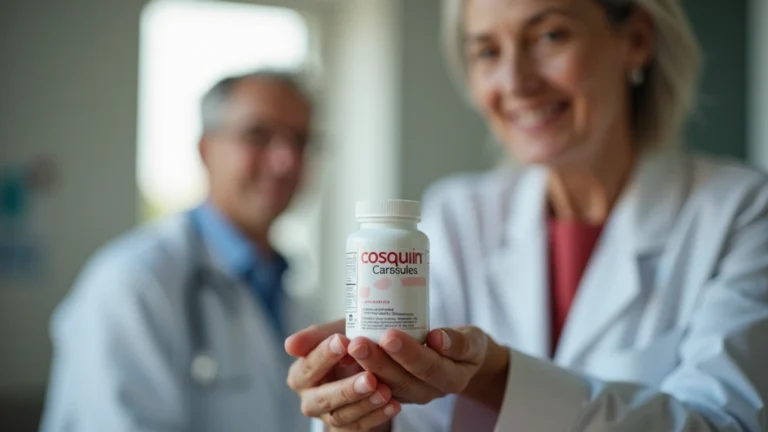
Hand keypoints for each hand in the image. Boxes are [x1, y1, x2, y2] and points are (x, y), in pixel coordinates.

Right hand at [285, 321, 400, 430]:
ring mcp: (327, 416)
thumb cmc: (346, 345)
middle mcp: (310, 398)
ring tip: (385, 391)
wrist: (364, 365)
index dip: (324, 355)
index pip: (307, 367)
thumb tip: (289, 345)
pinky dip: (377, 416)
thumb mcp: (334, 333)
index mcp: (300, 374)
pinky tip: (393, 404)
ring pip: (342, 415)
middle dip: (347, 389)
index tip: (344, 341)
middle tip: (370, 377)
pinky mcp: (346, 428)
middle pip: (323, 398)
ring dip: (365, 404)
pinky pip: (360, 426)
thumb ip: (316, 336)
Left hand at [347, 327, 509, 408]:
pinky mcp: (394, 391)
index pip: (429, 367)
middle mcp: (429, 392)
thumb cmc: (464, 345)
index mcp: (452, 379)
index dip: (409, 354)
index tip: (390, 335)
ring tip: (349, 347)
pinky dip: (359, 373)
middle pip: (401, 381)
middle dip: (378, 362)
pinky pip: (376, 387)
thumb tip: (438, 338)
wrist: (459, 360)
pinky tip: (344, 357)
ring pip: (385, 386)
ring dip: (365, 368)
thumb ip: (459, 341)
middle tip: (358, 343)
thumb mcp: (472, 340)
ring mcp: (410, 395)